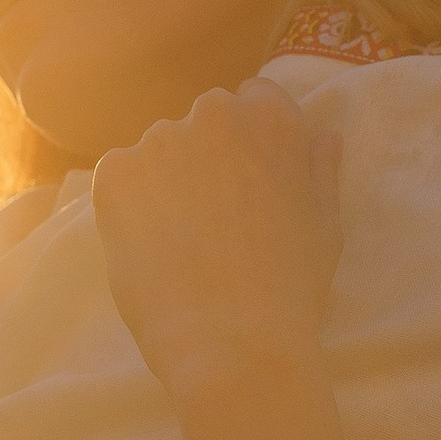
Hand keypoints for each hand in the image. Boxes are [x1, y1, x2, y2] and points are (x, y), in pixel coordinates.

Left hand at [92, 79, 342, 405]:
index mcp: (270, 118)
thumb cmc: (292, 286)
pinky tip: (150, 247)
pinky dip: (129, 205)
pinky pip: (120, 178)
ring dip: (167, 180)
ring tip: (179, 241)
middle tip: (215, 219)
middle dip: (207, 157)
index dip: (251, 143)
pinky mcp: (114, 173)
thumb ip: (321, 172)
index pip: (254, 100)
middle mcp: (214, 113)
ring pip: (159, 152)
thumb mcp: (326, 225)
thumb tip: (326, 136)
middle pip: (205, 122)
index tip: (249, 183)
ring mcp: (158, 140)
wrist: (231, 339)